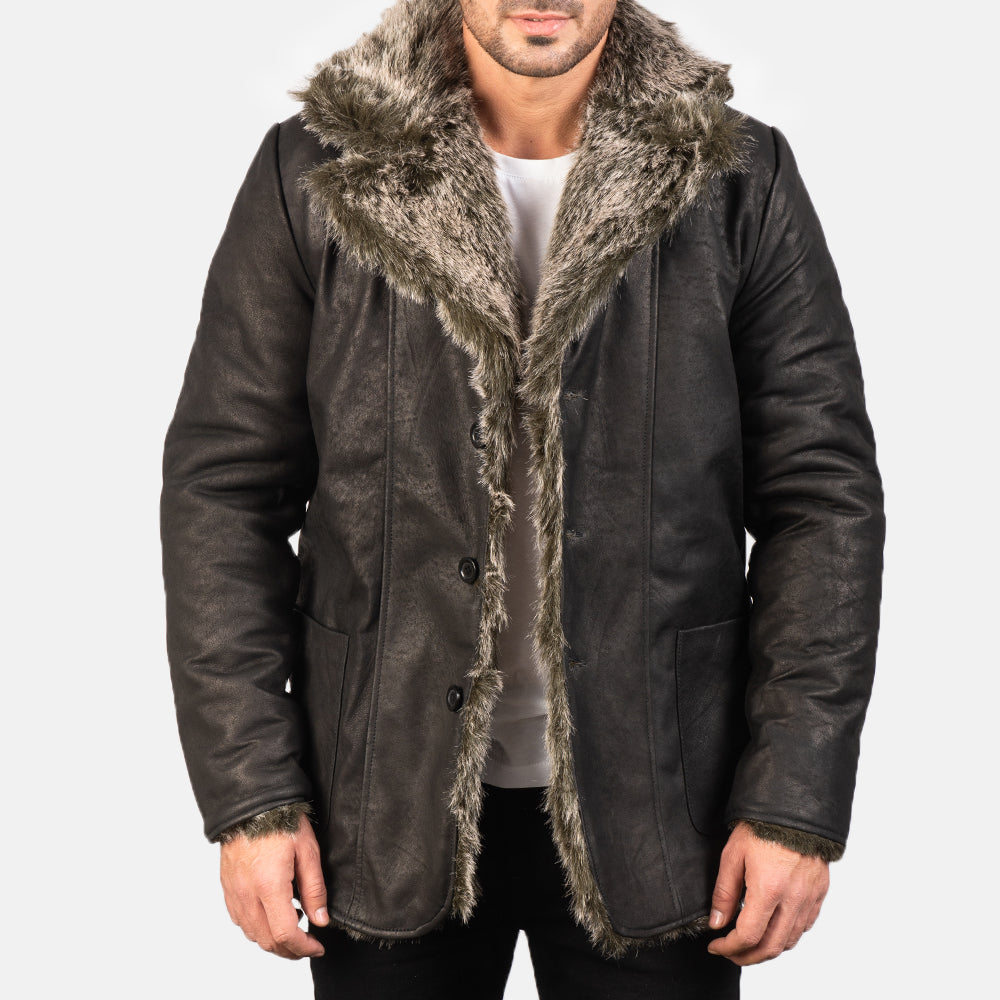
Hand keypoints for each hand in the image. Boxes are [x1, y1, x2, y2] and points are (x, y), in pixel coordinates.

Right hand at [220, 810, 329, 958]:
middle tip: (309, 944)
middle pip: (267, 940)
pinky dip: (257, 927)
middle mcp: (247, 894)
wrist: (252, 803)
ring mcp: (234, 892)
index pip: (285, 933)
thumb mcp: (308, 851)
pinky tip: (272, 914)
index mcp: (269, 885)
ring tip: (294, 926)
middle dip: (290, 950)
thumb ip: (315, 889)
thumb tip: (321, 920)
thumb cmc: (281, 820)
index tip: (317, 945)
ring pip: (252, 934)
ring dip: (273, 939)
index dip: (304, 947)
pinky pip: (240, 920)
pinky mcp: (228, 888)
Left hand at [706, 820, 829, 965]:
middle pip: (771, 947)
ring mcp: (809, 898)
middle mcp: (792, 899)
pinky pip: (804, 926)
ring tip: (748, 944)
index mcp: (768, 889)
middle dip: (747, 957)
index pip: (748, 936)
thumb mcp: (733, 855)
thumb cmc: (761, 826)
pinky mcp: (819, 893)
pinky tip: (772, 928)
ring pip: (789, 941)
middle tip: (730, 953)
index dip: (729, 947)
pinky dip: (786, 936)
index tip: (715, 945)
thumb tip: (717, 923)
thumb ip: (724, 893)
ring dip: (767, 949)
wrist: (794, 808)